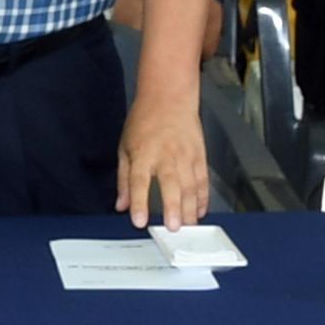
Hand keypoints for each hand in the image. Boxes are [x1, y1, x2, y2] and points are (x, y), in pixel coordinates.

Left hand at [117, 84, 209, 229]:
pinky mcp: (199, 155)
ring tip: (189, 226)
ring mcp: (185, 155)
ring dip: (190, 208)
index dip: (139, 202)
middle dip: (173, 208)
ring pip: (190, 186)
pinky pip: (203, 181)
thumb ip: (124, 179)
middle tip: (174, 228)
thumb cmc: (145, 120)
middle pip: (170, 184)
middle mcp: (165, 155)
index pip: (139, 181)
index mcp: (142, 153)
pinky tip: (200, 211)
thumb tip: (121, 205)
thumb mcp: (125, 147)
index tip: (139, 221)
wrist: (169, 97)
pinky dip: (203, 198)